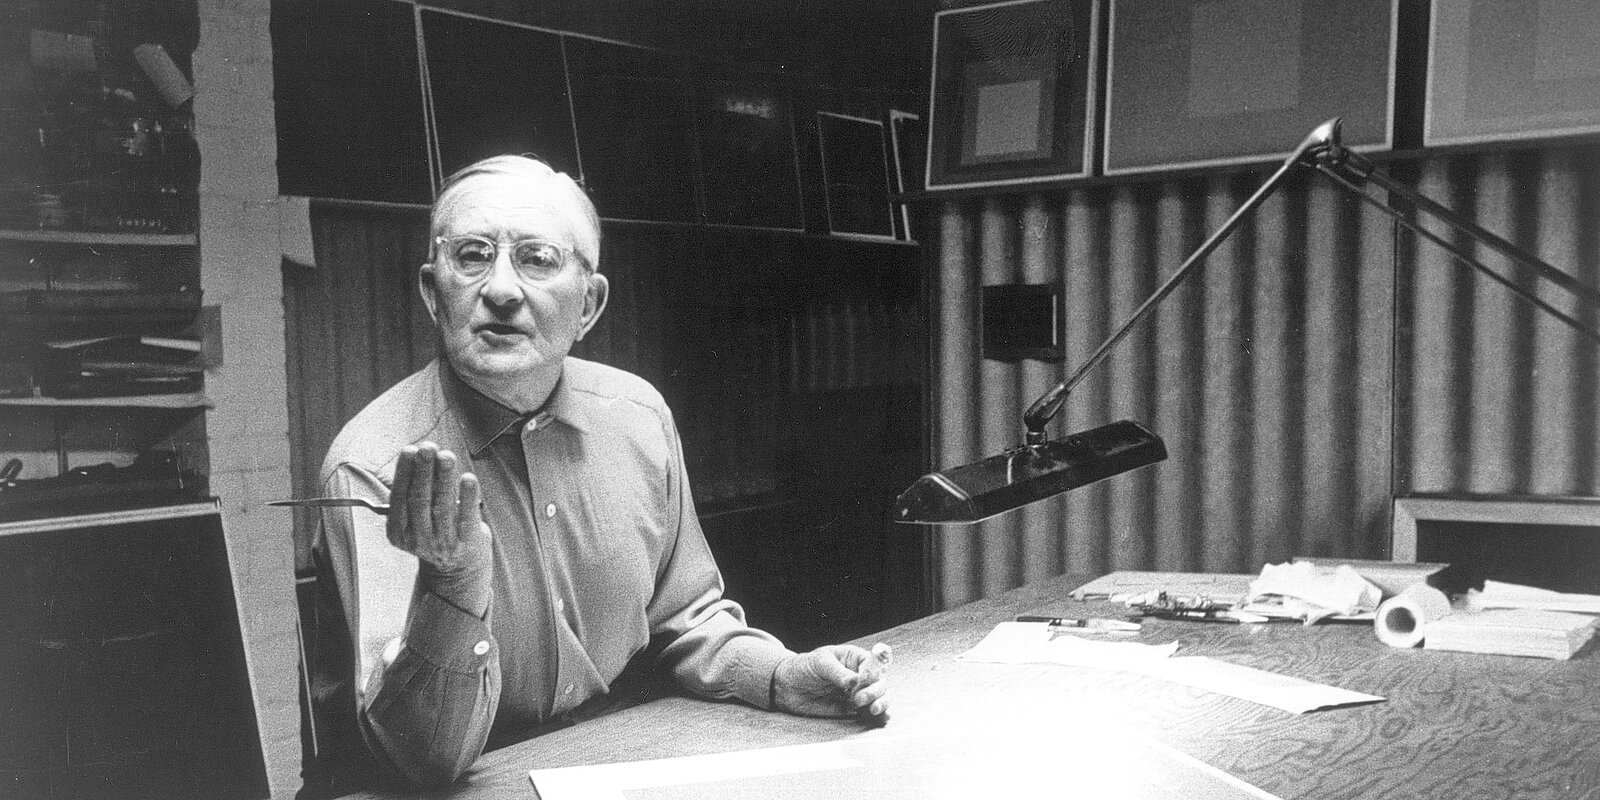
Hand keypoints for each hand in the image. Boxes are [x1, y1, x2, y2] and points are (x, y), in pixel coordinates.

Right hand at [388, 442, 491, 614]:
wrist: (458, 570)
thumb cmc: (436, 532)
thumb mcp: (416, 519)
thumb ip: (414, 491)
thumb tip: (417, 453)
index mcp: (399, 533)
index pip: (399, 498)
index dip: (404, 473)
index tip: (409, 450)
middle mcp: (418, 540)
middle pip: (419, 500)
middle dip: (424, 471)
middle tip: (428, 448)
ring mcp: (443, 544)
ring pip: (442, 506)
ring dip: (444, 478)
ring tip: (447, 456)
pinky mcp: (467, 544)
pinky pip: (466, 517)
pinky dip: (467, 497)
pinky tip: (468, 478)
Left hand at [772, 643, 890, 723]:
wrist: (788, 687)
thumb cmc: (804, 667)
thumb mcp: (819, 663)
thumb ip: (837, 672)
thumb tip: (854, 680)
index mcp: (855, 658)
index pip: (875, 661)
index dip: (876, 670)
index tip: (865, 678)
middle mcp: (861, 675)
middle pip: (881, 681)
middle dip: (875, 690)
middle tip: (859, 698)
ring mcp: (859, 692)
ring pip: (881, 697)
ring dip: (881, 703)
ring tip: (872, 709)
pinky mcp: (854, 709)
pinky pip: (870, 712)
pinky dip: (880, 716)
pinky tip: (883, 718)